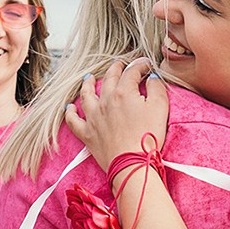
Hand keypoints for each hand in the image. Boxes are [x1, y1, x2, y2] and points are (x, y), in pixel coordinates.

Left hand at [65, 58, 171, 172]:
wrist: (132, 163)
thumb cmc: (148, 136)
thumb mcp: (160, 108)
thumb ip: (157, 88)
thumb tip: (152, 77)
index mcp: (123, 92)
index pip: (131, 72)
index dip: (140, 65)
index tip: (146, 65)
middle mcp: (105, 101)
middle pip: (108, 79)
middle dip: (115, 69)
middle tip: (119, 65)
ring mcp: (93, 117)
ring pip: (86, 95)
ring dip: (88, 84)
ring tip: (89, 78)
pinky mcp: (87, 133)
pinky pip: (73, 120)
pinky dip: (70, 112)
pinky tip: (69, 107)